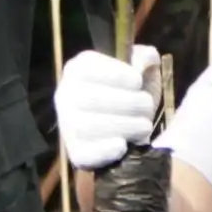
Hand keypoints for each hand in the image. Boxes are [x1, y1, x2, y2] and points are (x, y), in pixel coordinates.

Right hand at [53, 45, 162, 172]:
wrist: (126, 129)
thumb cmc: (130, 95)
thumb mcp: (140, 71)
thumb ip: (144, 58)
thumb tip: (146, 58)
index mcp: (77, 69)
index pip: (88, 68)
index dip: (116, 74)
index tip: (137, 81)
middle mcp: (64, 95)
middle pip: (92, 98)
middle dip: (128, 103)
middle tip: (147, 107)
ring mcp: (67, 126)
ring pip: (91, 126)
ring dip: (126, 126)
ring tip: (143, 126)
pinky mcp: (75, 153)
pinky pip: (87, 153)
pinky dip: (108, 150)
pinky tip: (123, 144)